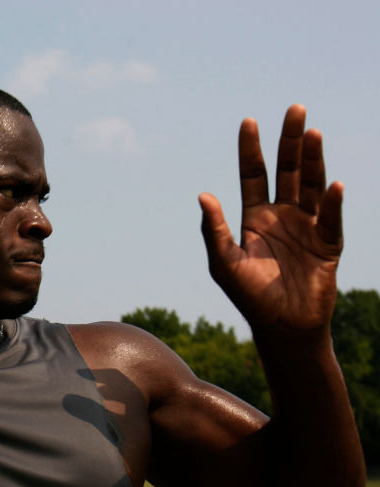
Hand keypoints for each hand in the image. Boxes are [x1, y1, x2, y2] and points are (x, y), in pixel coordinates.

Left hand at [199, 105, 342, 335]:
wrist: (282, 327)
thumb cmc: (249, 297)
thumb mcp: (224, 263)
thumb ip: (213, 230)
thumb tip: (203, 195)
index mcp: (254, 218)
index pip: (253, 175)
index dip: (251, 149)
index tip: (249, 121)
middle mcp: (282, 216)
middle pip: (287, 170)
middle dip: (290, 140)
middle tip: (295, 108)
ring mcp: (308, 226)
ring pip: (312, 184)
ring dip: (313, 159)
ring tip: (313, 132)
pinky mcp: (329, 243)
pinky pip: (332, 218)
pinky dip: (333, 202)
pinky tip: (334, 185)